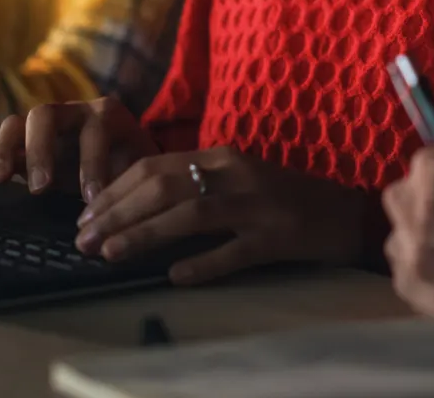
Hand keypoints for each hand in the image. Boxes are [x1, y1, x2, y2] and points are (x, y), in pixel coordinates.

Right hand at [0, 96, 160, 201]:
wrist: (126, 162)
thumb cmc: (134, 168)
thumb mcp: (139, 172)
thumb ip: (129, 182)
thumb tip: (119, 209)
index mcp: (105, 116)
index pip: (94, 129)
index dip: (92, 163)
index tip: (91, 198)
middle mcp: (71, 112)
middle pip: (45, 115)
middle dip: (40, 150)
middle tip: (41, 188)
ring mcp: (43, 126)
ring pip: (16, 124)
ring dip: (4, 150)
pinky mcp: (23, 144)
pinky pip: (0, 146)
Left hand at [75, 146, 377, 284]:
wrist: (350, 213)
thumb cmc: (287, 198)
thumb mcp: (238, 180)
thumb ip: (196, 185)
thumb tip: (137, 206)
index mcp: (223, 157)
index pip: (156, 166)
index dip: (116, 189)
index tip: (86, 214)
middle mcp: (237, 174)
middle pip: (165, 187)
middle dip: (117, 212)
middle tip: (84, 238)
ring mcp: (258, 205)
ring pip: (189, 214)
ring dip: (144, 234)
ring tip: (109, 252)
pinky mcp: (278, 237)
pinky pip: (233, 252)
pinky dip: (201, 264)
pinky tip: (173, 276)